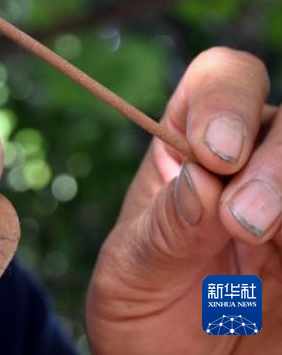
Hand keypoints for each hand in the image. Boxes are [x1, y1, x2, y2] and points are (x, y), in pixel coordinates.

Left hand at [88, 47, 279, 353]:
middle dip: (275, 166)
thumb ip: (163, 232)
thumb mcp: (131, 276)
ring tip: (268, 245)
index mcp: (193, 146)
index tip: (217, 156)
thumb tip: (202, 183)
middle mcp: (258, 163)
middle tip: (244, 223)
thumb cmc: (144, 316)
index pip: (220, 80)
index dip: (226, 102)